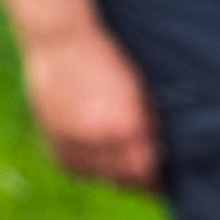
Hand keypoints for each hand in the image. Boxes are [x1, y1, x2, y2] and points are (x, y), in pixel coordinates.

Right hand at [19, 21, 161, 190]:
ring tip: (128, 166)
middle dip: (141, 178)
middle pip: (125, 178)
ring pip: (101, 177)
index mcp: (123, 127)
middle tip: (153, 175)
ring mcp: (70, 143)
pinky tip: (102, 159)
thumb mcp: (138, 92)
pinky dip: (91, 168)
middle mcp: (96, 140)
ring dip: (117, 175)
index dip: (159, 174)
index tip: (167, 174)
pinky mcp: (52, 141)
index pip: (146, 170)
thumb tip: (158, 153)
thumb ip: (148, 125)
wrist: (60, 41)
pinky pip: (77, 168)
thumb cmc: (108, 59)